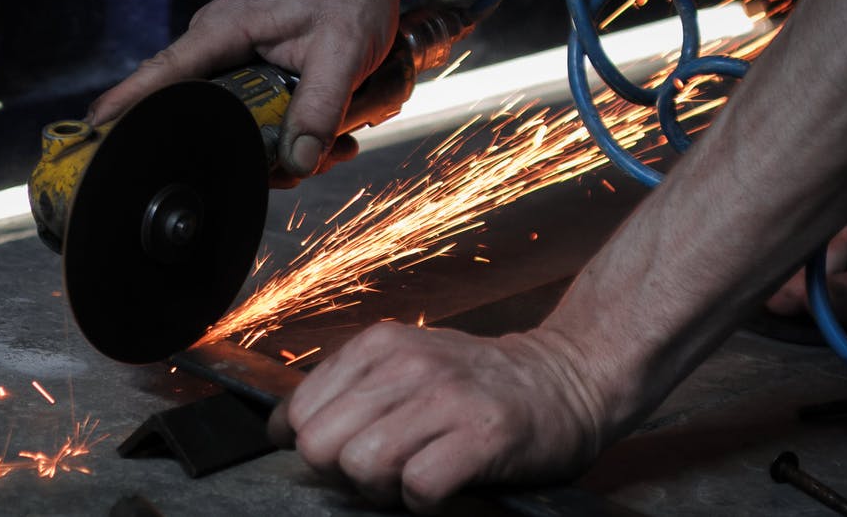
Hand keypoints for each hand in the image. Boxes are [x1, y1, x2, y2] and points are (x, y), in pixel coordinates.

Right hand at [86, 0, 402, 183]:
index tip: (95, 134)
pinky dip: (294, 121)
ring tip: (332, 143)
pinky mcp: (260, 57)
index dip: (127, 106)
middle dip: (248, 149)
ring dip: (282, 138)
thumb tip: (297, 161)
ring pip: (241, 113)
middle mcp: (222, 40)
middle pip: (206, 111)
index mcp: (224, 29)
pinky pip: (262, 102)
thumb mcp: (343, 52)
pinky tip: (331, 129)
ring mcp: (240, 49)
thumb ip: (319, 109)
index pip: (162, 74)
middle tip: (294, 168)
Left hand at [267, 322, 605, 512]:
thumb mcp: (402, 366)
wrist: (565, 379)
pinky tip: (443, 486)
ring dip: (384, 488)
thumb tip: (281, 428)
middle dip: (343, 472)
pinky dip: (424, 501)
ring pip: (363, 464)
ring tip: (415, 475)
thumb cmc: (475, 384)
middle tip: (383, 468)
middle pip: (322, 444)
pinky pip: (419, 486)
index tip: (347, 451)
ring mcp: (447, 398)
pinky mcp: (483, 436)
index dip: (317, 446)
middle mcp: (408, 364)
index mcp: (379, 345)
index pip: (300, 412)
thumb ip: (344, 390)